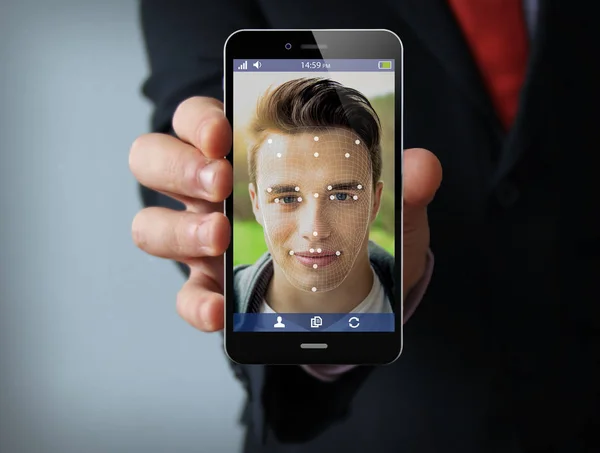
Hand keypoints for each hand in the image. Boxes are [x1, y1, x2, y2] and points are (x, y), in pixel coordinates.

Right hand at [129, 96, 441, 331]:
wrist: (345, 296)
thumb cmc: (352, 236)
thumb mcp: (385, 213)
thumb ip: (404, 188)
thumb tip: (423, 165)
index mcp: (245, 157)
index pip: (198, 120)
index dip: (198, 119)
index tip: (226, 134)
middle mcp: (211, 195)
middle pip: (152, 159)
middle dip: (178, 165)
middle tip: (220, 181)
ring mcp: (204, 244)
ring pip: (151, 225)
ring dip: (181, 229)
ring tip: (221, 237)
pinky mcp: (209, 291)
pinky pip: (184, 296)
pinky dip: (195, 303)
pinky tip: (221, 310)